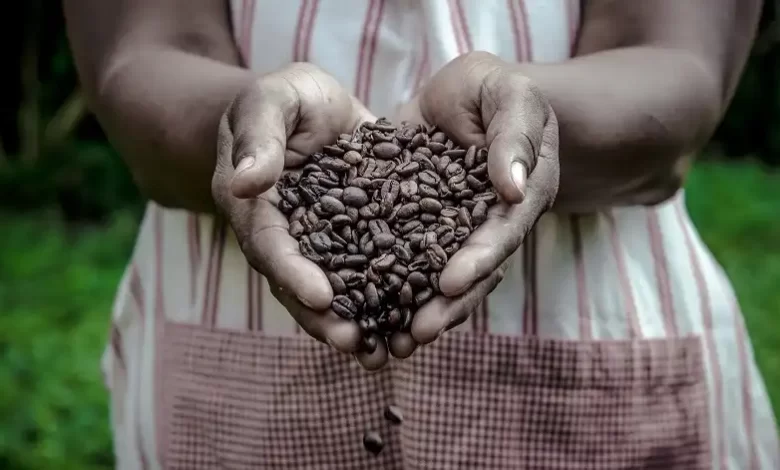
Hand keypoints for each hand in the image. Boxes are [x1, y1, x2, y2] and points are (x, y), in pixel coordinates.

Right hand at [213, 63, 385, 364]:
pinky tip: (414, 321)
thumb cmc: (286, 98)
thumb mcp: (271, 100)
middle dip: (326, 318)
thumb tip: (245, 181)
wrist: (314, 106)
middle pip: (301, 284)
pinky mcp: (358, 240)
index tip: (321, 297)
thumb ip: (258, 136)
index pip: (272, 246)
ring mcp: (322, 244)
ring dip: (359, 322)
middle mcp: (287, 236)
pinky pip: (371, 273)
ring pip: (337, 290)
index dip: (294, 273)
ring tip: (386, 353)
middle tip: (355, 344)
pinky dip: (388, 298)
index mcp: (257, 208)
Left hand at [392, 51, 559, 349]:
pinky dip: (385, 283)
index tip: (450, 283)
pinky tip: (360, 308)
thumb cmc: (495, 89)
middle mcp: (485, 225)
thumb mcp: (512, 96)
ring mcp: (448, 231)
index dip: (478, 261)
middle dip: (445, 305)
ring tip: (390, 341)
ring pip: (434, 276)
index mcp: (517, 200)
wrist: (459, 93)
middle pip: (469, 271)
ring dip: (415, 308)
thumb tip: (513, 190)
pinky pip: (400, 258)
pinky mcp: (412, 226)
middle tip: (416, 334)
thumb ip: (515, 136)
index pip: (500, 235)